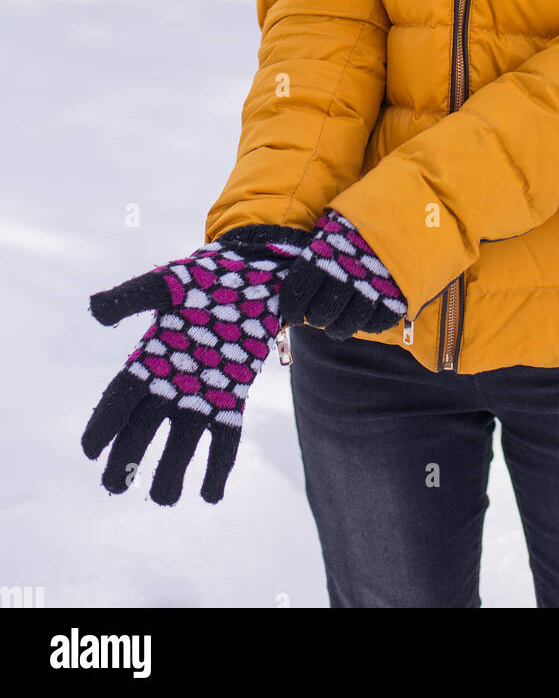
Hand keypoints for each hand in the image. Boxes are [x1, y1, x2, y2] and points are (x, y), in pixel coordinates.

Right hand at [81, 226, 310, 504]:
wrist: (255, 272)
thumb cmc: (206, 274)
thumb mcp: (167, 282)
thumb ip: (132, 296)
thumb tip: (95, 310)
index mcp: (149, 357)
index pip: (119, 399)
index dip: (103, 425)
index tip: (90, 451)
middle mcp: (172, 382)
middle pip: (143, 430)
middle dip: (127, 460)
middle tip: (114, 487)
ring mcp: (202, 391)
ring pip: (182, 442)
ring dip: (172, 472)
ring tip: (166, 500)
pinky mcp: (232, 395)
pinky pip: (224, 437)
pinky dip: (218, 466)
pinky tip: (211, 496)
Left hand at [278, 208, 406, 339]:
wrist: (422, 200)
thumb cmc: (374, 207)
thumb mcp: (340, 218)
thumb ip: (321, 245)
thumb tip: (301, 273)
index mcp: (326, 252)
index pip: (298, 292)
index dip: (292, 307)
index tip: (293, 311)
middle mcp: (347, 273)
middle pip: (321, 313)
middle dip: (315, 318)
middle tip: (316, 316)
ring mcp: (374, 288)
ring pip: (347, 324)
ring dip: (338, 328)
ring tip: (337, 325)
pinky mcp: (399, 298)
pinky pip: (375, 323)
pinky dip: (366, 325)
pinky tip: (362, 318)